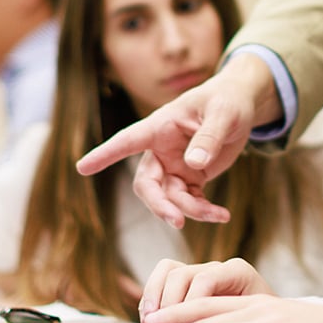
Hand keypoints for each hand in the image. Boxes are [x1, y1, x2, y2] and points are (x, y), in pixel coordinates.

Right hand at [76, 54, 280, 227]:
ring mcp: (174, 165)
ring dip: (189, 210)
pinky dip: (203, 210)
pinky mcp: (190, 177)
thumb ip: (209, 137)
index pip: (128, 140)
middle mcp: (162, 149)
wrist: (241, 107)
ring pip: (169, 197)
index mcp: (161, 126)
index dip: (106, 154)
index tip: (82, 167)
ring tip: (219, 215)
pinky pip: (189, 200)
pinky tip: (222, 214)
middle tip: (177, 221)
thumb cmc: (227, 101)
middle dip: (159, 204)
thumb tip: (193, 164)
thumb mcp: (223, 114)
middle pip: (147, 183)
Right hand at [139, 257, 273, 321]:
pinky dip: (151, 296)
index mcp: (238, 272)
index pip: (206, 279)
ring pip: (169, 271)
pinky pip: (162, 277)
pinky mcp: (186, 283)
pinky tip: (150, 320)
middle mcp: (217, 268)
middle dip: (170, 304)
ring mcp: (200, 272)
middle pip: (183, 274)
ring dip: (155, 298)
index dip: (189, 304)